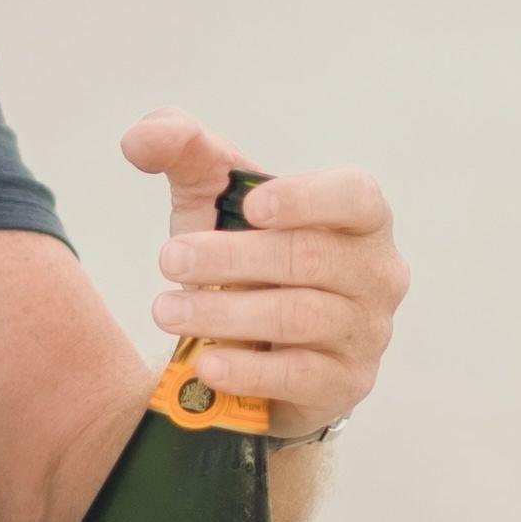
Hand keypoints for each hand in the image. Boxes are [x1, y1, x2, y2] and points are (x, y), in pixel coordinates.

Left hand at [123, 114, 402, 433]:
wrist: (260, 352)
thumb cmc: (249, 261)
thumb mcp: (217, 199)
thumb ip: (184, 152)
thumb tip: (143, 138)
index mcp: (360, 217)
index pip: (356, 196)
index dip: (307, 199)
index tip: (249, 206)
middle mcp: (377, 272)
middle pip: (310, 258)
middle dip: (232, 257)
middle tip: (168, 259)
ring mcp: (367, 331)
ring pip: (298, 316)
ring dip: (225, 312)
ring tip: (166, 310)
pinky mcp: (345, 383)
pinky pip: (296, 375)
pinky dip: (246, 368)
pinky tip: (204, 361)